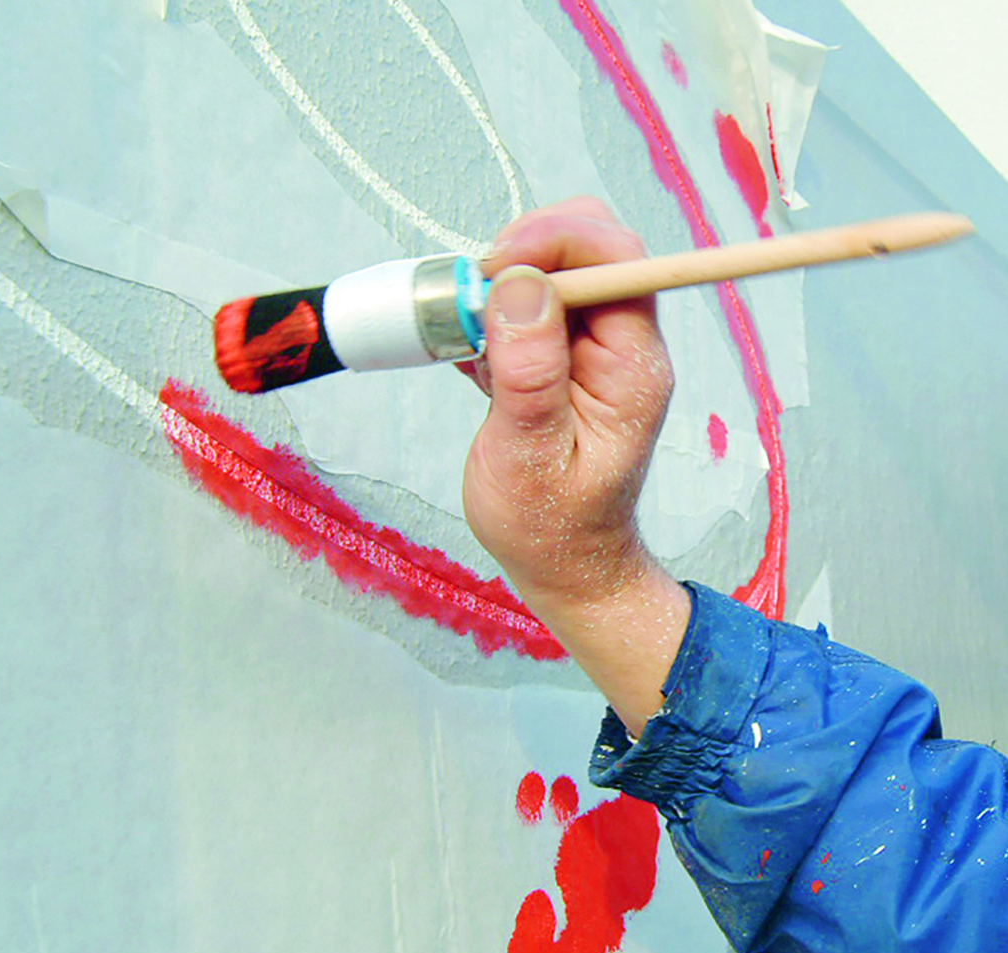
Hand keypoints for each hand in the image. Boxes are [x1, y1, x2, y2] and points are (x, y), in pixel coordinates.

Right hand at [461, 198, 689, 733]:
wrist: (564, 564)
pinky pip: (528, 309)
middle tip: (472, 298)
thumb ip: (529, 370)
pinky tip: (471, 359)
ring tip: (467, 341)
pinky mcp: (561, 359)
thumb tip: (519, 283)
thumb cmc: (550, 525)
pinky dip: (490, 318)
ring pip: (553, 274)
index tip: (492, 267)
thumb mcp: (530, 454)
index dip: (554, 242)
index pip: (613, 259)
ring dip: (499, 290)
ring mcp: (592, 350)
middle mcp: (621, 345)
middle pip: (588, 250)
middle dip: (524, 255)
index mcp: (632, 363)